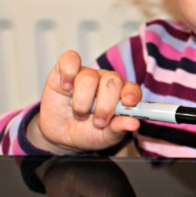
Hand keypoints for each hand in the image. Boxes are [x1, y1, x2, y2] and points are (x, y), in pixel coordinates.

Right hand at [27, 50, 141, 153]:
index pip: (132, 88)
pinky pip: (69, 59)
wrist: (61, 136)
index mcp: (120, 95)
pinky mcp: (64, 70)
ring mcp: (86, 75)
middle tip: (98, 122)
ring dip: (83, 101)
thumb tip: (134, 124)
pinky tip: (66, 87)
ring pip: (89, 77)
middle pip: (112, 81)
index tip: (128, 103)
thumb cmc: (88, 133)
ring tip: (79, 114)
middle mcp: (106, 81)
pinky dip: (68, 72)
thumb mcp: (106, 137)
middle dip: (105, 104)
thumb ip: (119, 128)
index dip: (131, 93)